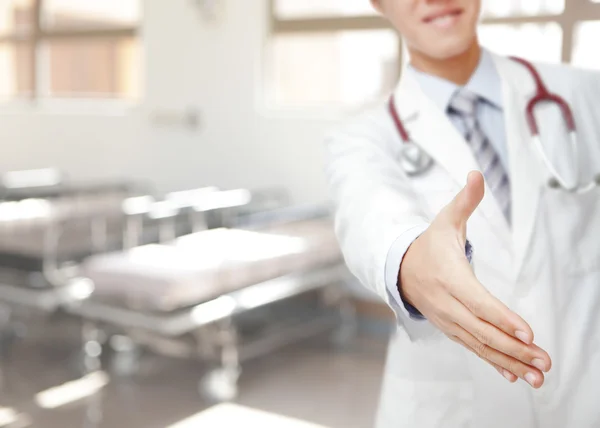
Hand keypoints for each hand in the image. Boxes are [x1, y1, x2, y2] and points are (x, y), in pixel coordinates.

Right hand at [399, 171, 551, 387]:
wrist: (401, 268)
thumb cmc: (430, 244)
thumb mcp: (445, 220)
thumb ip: (464, 201)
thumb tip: (476, 174)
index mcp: (449, 276)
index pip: (477, 300)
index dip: (502, 317)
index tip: (527, 333)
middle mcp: (447, 303)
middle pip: (482, 329)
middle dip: (514, 348)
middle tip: (544, 361)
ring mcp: (448, 319)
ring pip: (480, 344)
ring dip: (509, 361)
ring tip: (537, 376)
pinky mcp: (451, 328)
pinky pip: (473, 348)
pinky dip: (494, 362)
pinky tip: (514, 375)